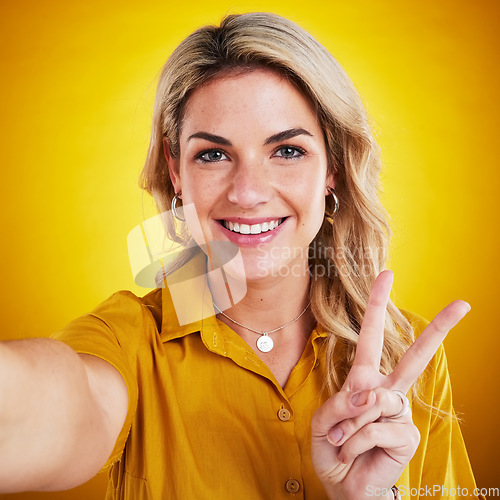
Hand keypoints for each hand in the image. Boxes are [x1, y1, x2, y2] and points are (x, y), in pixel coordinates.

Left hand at [311, 270, 469, 499]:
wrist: (342, 485)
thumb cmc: (333, 449)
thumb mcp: (324, 421)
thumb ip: (342, 404)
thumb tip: (371, 396)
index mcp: (365, 379)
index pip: (372, 336)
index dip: (378, 305)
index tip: (388, 275)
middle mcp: (386, 391)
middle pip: (415, 356)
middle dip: (438, 329)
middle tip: (463, 304)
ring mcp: (399, 413)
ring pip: (376, 401)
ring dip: (350, 423)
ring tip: (343, 442)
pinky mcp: (407, 435)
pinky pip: (376, 427)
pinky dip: (356, 440)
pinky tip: (355, 452)